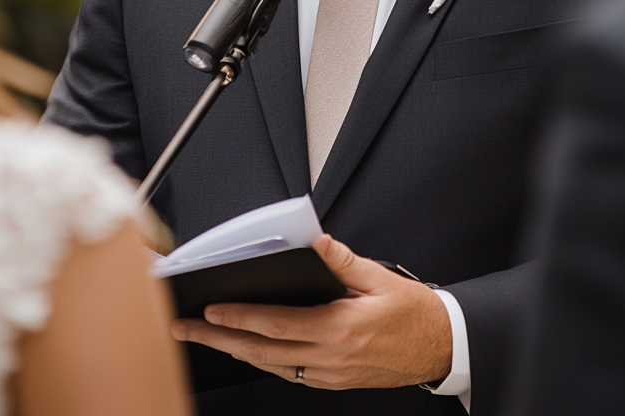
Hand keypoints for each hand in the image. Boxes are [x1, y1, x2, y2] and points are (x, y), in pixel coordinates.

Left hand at [171, 233, 452, 389]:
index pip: (278, 323)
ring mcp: (330, 374)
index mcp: (340, 327)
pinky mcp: (333, 382)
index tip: (210, 310)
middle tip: (185, 330)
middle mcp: (330, 356)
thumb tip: (315, 242)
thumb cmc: (411, 311)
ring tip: (204, 339)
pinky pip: (289, 373)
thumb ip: (342, 261)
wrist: (439, 347)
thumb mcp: (379, 278)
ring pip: (271, 365)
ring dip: (234, 351)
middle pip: (263, 350)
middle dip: (219, 340)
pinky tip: (246, 349)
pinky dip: (262, 360)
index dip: (240, 318)